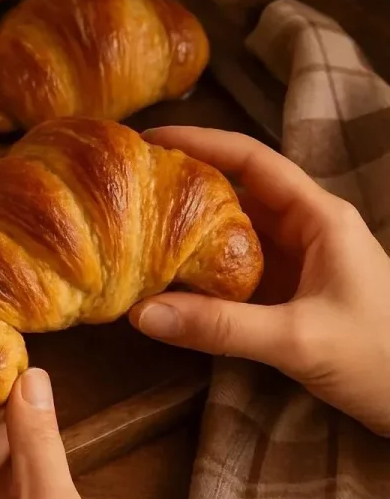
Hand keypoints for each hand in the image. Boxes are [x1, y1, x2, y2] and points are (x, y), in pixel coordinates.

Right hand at [128, 127, 389, 436]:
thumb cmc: (382, 359)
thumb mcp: (298, 340)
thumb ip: (221, 327)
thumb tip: (142, 314)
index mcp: (318, 216)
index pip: (252, 160)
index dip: (201, 142)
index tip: (150, 140)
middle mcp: (308, 228)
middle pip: (239, 192)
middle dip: (188, 185)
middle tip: (133, 185)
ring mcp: (303, 263)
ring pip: (238, 233)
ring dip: (194, 232)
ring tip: (140, 227)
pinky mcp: (297, 296)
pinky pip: (242, 271)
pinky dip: (207, 273)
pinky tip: (172, 280)